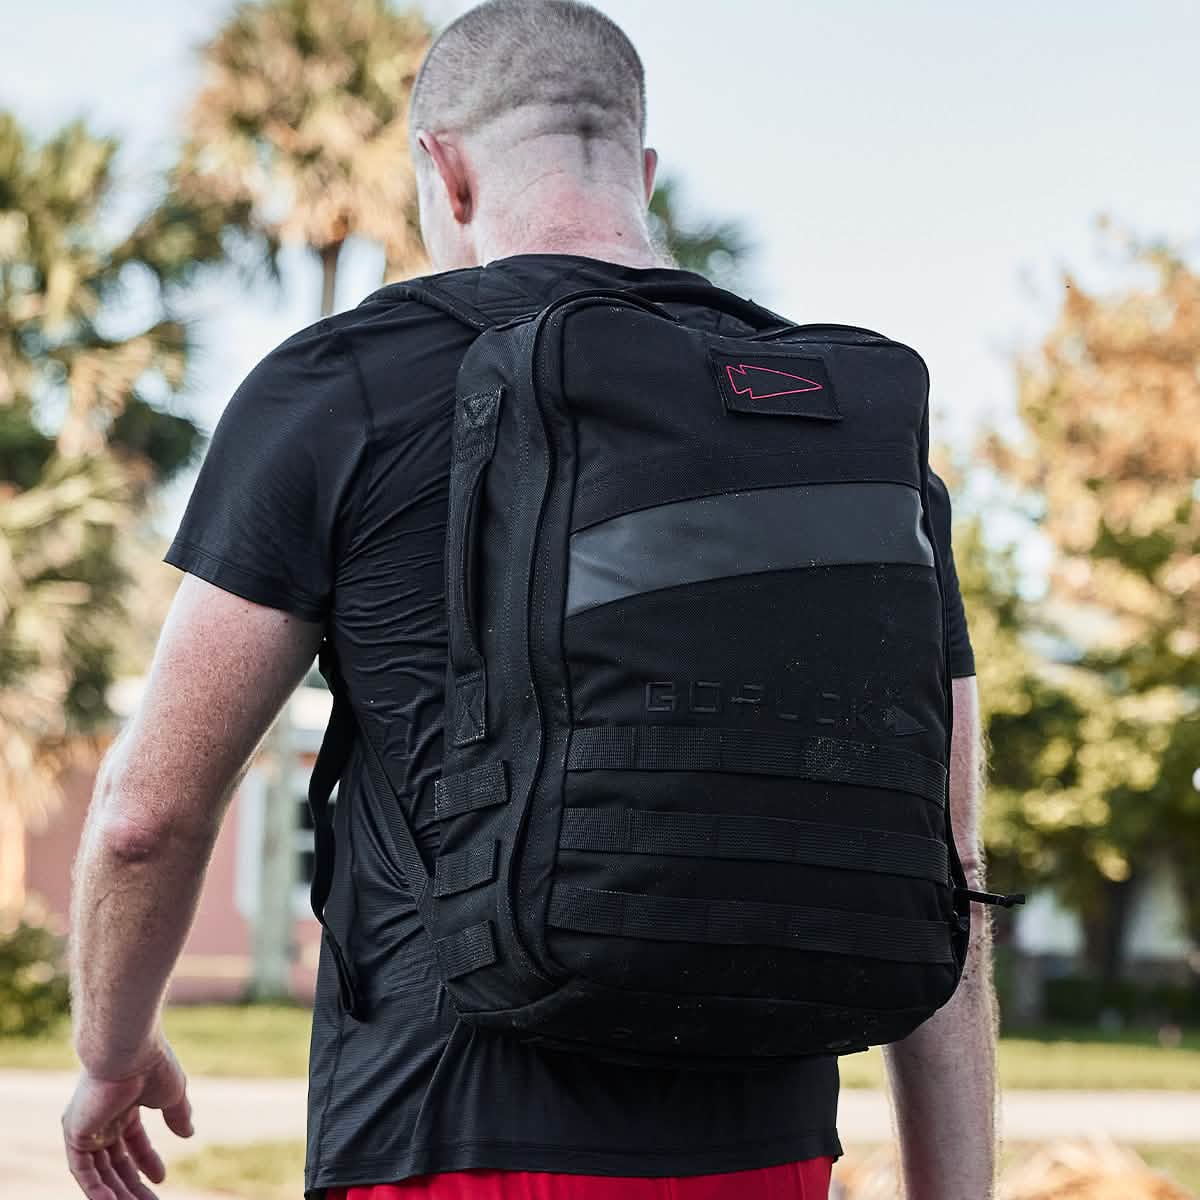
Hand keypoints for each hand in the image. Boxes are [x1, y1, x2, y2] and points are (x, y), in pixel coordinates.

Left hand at [62, 1038, 193, 1199]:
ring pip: (100, 1172)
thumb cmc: (154, 1065)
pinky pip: (83, 1171)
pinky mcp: (75, 1134)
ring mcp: (87, 1127)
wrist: (130, 1052)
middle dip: (133, 1185)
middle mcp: (102, 1118)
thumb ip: (178, 1114)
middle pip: (117, 1162)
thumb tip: (189, 1133)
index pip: (132, 1141)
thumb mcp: (172, 1094)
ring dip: (117, 1194)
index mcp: (124, 1104)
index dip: (147, 1161)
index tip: (162, 1178)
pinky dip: (95, 1189)